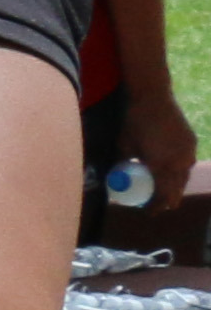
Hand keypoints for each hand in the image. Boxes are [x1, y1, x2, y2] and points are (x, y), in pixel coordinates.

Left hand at [129, 91, 198, 210]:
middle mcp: (179, 161)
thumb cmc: (134, 121)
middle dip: (168, 199)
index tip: (149, 212)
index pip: (163, 194)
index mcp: (162, 165)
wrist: (154, 97)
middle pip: (177, 188)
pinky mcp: (192, 142)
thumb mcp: (124, 146)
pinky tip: (172, 173)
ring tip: (166, 193)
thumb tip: (117, 179)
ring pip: (184, 176)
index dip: (157, 206)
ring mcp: (189, 151)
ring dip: (176, 186)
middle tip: (159, 206)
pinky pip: (187, 163)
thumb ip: (124, 165)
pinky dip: (180, 171)